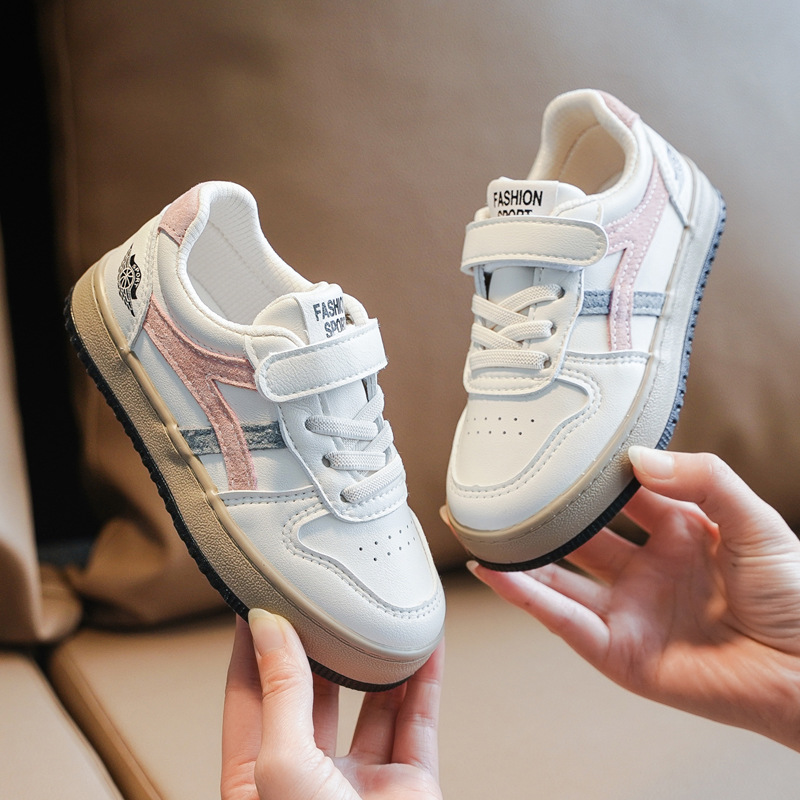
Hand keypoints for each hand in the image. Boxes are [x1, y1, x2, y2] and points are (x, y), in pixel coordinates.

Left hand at [221, 609, 443, 799]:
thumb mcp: (283, 766)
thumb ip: (281, 694)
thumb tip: (267, 629)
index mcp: (256, 780)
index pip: (249, 694)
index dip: (252, 643)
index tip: (257, 593)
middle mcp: (306, 779)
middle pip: (309, 692)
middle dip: (316, 641)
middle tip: (320, 591)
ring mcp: (359, 784)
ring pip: (368, 703)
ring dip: (375, 658)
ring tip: (375, 611)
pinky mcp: (409, 788)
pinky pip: (417, 723)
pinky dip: (424, 683)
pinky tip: (426, 646)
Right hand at [469, 447, 799, 750]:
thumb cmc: (798, 598)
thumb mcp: (755, 521)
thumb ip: (702, 478)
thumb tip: (637, 459)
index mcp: (679, 532)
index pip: (620, 494)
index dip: (589, 474)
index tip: (555, 449)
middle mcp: (647, 569)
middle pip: (580, 534)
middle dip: (540, 514)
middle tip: (502, 488)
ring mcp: (629, 610)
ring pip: (560, 576)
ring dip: (519, 555)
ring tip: (480, 527)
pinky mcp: (618, 651)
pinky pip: (563, 619)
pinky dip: (525, 596)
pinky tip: (495, 572)